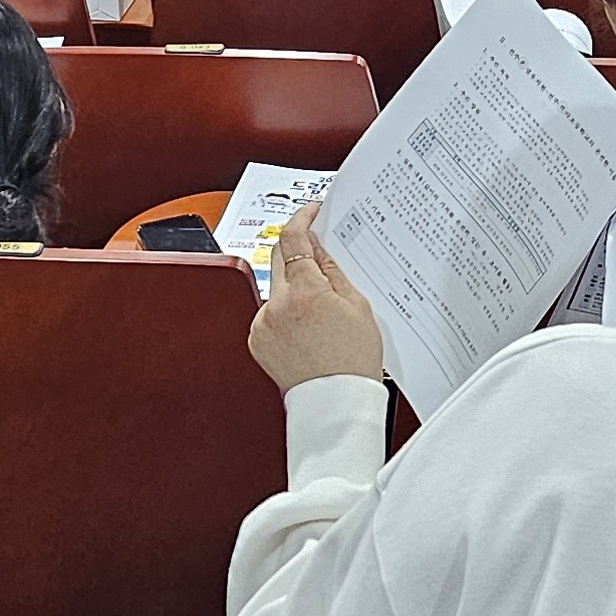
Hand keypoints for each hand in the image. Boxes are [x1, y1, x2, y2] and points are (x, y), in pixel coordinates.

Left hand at [249, 205, 386, 392]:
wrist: (336, 403)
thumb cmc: (353, 362)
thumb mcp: (358, 307)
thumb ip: (334, 270)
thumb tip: (318, 246)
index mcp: (305, 292)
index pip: (295, 239)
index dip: (303, 218)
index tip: (310, 213)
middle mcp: (277, 305)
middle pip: (280, 257)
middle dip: (298, 251)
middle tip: (319, 257)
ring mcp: (264, 323)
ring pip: (276, 287)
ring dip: (293, 286)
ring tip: (320, 311)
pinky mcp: (257, 339)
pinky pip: (270, 312)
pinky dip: (285, 312)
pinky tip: (306, 328)